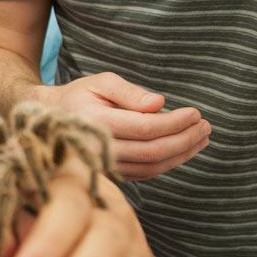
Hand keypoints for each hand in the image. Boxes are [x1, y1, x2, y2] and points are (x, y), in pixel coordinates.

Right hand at [37, 72, 209, 179]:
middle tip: (206, 127)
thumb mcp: (101, 82)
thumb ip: (130, 92)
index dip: (176, 122)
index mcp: (97, 123)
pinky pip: (146, 173)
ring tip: (201, 138)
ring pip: (152, 167)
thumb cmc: (79, 95)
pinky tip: (183, 149)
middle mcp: (99, 150)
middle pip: (154, 152)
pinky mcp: (111, 175)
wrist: (49, 121)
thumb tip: (160, 104)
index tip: (196, 113)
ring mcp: (105, 166)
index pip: (147, 128)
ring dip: (182, 155)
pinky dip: (168, 163)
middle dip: (185, 140)